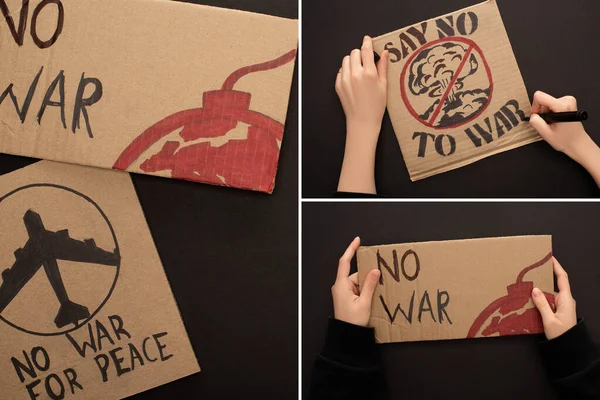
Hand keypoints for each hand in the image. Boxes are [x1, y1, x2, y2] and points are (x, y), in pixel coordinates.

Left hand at [331, 237, 380, 326]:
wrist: (346, 336)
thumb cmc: (353, 322)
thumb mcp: (364, 302)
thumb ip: (370, 285)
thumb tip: (374, 271)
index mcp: (341, 285)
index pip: (344, 262)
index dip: (350, 249)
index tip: (357, 240)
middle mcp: (340, 286)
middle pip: (356, 274)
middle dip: (367, 279)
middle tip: (375, 287)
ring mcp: (343, 292)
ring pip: (358, 282)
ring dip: (366, 288)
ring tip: (370, 300)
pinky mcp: (346, 297)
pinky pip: (357, 289)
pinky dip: (364, 292)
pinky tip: (369, 300)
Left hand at [336, 36, 388, 193]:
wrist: (362, 122)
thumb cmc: (376, 106)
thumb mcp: (384, 86)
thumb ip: (382, 68)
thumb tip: (384, 52)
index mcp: (368, 73)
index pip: (366, 50)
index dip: (367, 43)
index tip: (368, 39)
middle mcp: (355, 74)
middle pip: (354, 53)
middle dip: (360, 54)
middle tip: (366, 61)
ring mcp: (344, 80)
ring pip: (346, 60)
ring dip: (352, 61)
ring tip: (359, 70)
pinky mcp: (338, 85)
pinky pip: (340, 71)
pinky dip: (346, 71)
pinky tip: (353, 80)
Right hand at [530, 91, 589, 157]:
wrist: (577, 142)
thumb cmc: (565, 139)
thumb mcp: (546, 134)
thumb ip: (536, 122)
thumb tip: (532, 115)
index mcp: (562, 107)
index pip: (540, 96)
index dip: (535, 107)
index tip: (537, 116)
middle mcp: (567, 101)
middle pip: (543, 100)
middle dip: (542, 112)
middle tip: (547, 123)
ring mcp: (569, 100)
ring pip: (547, 102)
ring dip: (547, 113)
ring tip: (552, 123)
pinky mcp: (568, 102)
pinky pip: (552, 103)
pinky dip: (551, 112)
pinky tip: (556, 120)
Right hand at [532, 257, 576, 339]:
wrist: (569, 349)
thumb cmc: (562, 335)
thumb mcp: (550, 320)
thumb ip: (542, 304)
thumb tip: (535, 289)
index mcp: (566, 299)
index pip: (562, 278)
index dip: (556, 266)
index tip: (549, 257)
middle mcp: (565, 300)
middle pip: (554, 284)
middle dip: (543, 276)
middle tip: (532, 270)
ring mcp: (561, 306)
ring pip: (548, 293)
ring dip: (538, 290)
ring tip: (525, 285)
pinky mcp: (557, 311)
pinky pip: (547, 301)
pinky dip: (539, 299)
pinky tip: (529, 300)